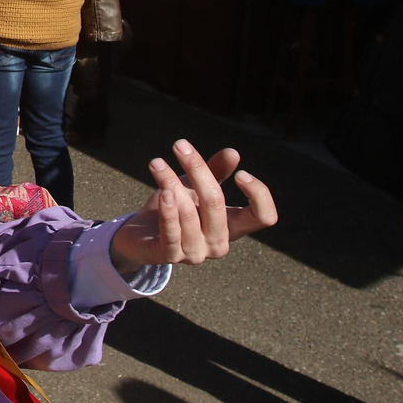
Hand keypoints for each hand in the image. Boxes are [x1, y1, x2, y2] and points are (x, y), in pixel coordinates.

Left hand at [108, 139, 276, 272]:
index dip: (259, 195)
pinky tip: (163, 192)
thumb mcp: (193, 188)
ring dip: (171, 182)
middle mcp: (218, 243)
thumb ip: (214, 172)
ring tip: (157, 163)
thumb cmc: (174, 209)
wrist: (139, 235)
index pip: (263, 217)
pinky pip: (172, 233)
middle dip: (197, 169)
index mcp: (232, 227)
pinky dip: (168, 211)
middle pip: (216, 202)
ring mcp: (195, 253)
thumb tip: (233, 153)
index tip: (242, 173)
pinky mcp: (169, 256)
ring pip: (189, 212)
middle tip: (179, 145)